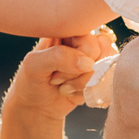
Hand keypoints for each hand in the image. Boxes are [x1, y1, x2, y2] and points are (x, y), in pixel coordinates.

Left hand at [1, 29, 117, 119]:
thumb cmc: (30, 82)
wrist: (35, 108)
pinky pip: (108, 81)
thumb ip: (58, 56)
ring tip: (65, 87)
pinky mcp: (98, 76)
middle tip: (56, 79)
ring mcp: (92, 59)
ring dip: (85, 82)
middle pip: (102, 49)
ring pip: (107, 65)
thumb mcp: (34, 65)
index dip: (79, 54)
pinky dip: (90, 91)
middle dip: (79, 71)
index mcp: (66, 30)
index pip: (87, 34)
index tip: (55, 70)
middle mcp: (82, 41)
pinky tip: (73, 93)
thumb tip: (88, 63)